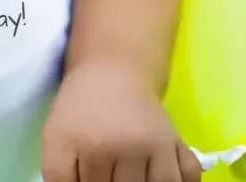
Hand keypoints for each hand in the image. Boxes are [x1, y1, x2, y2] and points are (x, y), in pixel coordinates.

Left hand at [41, 63, 202, 181]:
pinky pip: (190, 174)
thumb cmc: (79, 111)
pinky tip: (161, 179)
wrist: (113, 73)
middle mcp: (134, 150)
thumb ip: (59, 177)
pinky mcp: (179, 143)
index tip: (89, 179)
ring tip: (134, 179)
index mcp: (97, 151)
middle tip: (111, 176)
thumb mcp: (55, 139)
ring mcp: (161, 147)